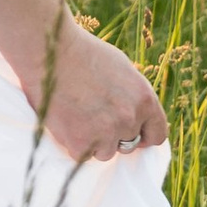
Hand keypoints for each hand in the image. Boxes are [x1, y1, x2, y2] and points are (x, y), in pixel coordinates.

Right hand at [35, 13, 167, 164]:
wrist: (49, 51)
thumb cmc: (82, 52)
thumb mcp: (121, 68)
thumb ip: (132, 95)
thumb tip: (136, 116)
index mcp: (144, 99)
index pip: (157, 134)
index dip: (143, 135)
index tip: (129, 133)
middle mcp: (129, 118)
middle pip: (128, 144)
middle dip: (113, 135)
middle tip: (92, 116)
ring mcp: (106, 133)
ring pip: (105, 152)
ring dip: (93, 141)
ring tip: (76, 116)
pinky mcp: (81, 143)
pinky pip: (81, 155)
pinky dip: (72, 143)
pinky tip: (64, 120)